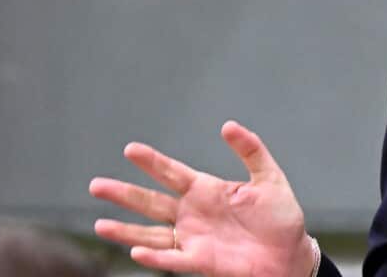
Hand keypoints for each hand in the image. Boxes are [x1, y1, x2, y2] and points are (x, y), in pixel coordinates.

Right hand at [89, 120, 315, 276]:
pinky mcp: (200, 261)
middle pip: (151, 202)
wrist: (291, 254)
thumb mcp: (269, 178)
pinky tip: (136, 251)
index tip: (130, 149)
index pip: (172, 172)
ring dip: (126, 230)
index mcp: (207, 189)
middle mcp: (193, 213)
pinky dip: (154, 255)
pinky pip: (172, 258)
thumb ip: (251, 151)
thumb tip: (228, 125)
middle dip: (124, 194)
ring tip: (100, 224)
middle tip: (95, 185)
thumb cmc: (280, 217)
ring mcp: (193, 238)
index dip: (152, 162)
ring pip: (151, 233)